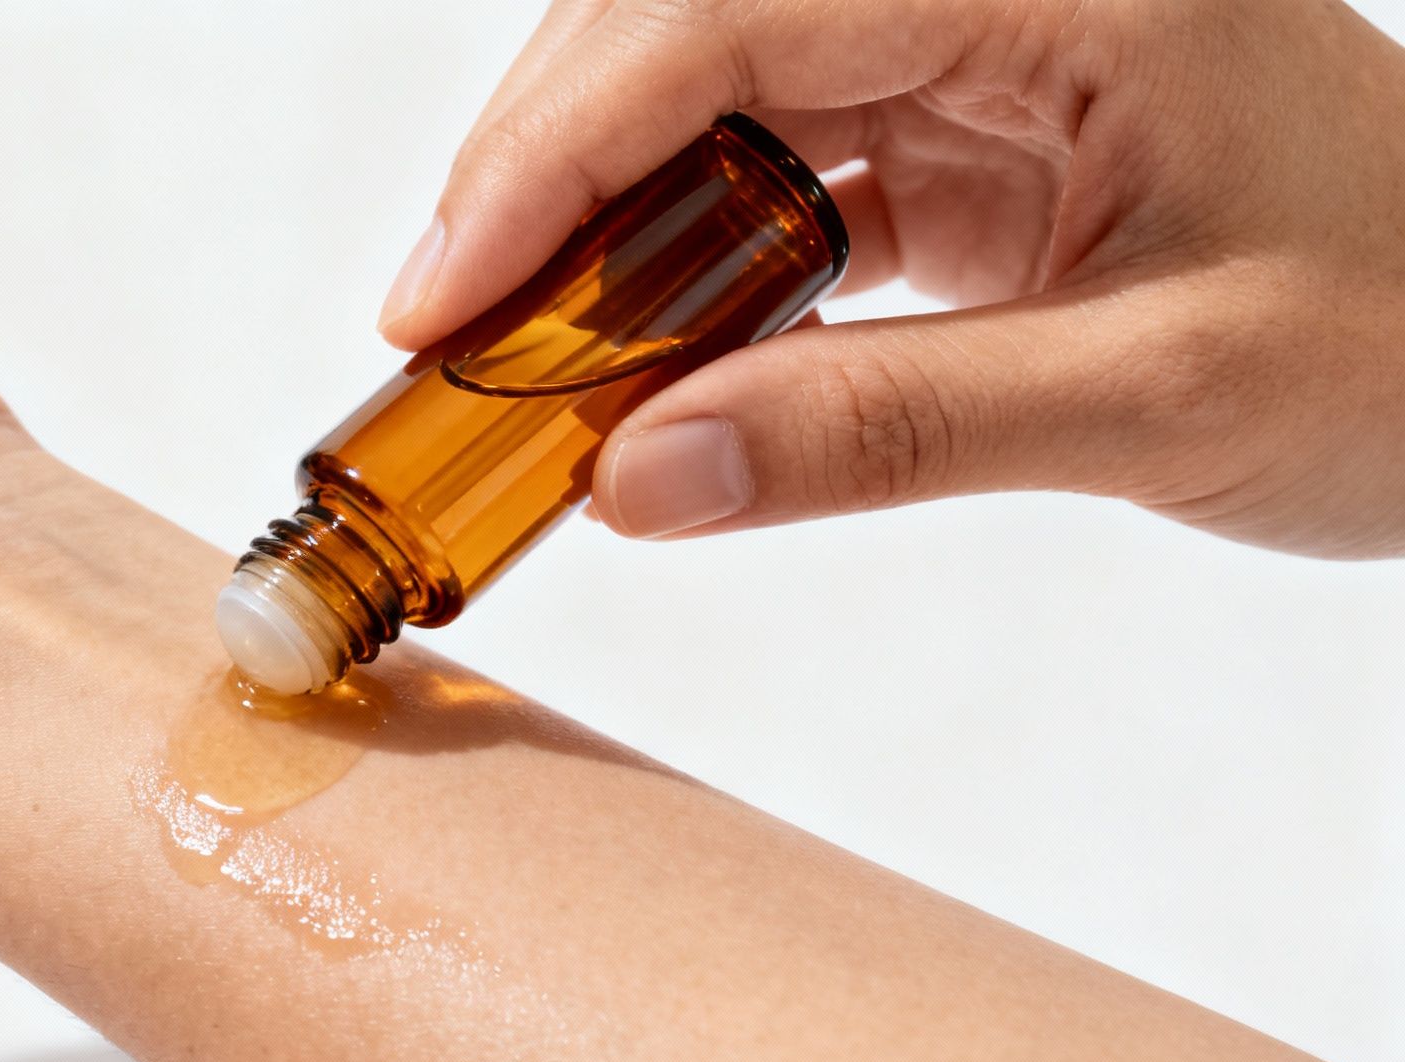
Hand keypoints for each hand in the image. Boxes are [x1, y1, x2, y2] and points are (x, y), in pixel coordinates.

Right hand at [380, 0, 1404, 556]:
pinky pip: (764, 178)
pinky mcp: (949, 130)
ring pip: (701, 98)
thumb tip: (634, 483)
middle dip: (542, 179)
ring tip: (509, 365)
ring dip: (593, 231)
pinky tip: (626, 365)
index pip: (733, 6)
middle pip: (682, 26)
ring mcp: (963, 46)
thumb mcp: (1154, 397)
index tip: (439, 295)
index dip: (555, 146)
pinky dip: (675, 276)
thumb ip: (886, 432)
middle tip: (440, 343)